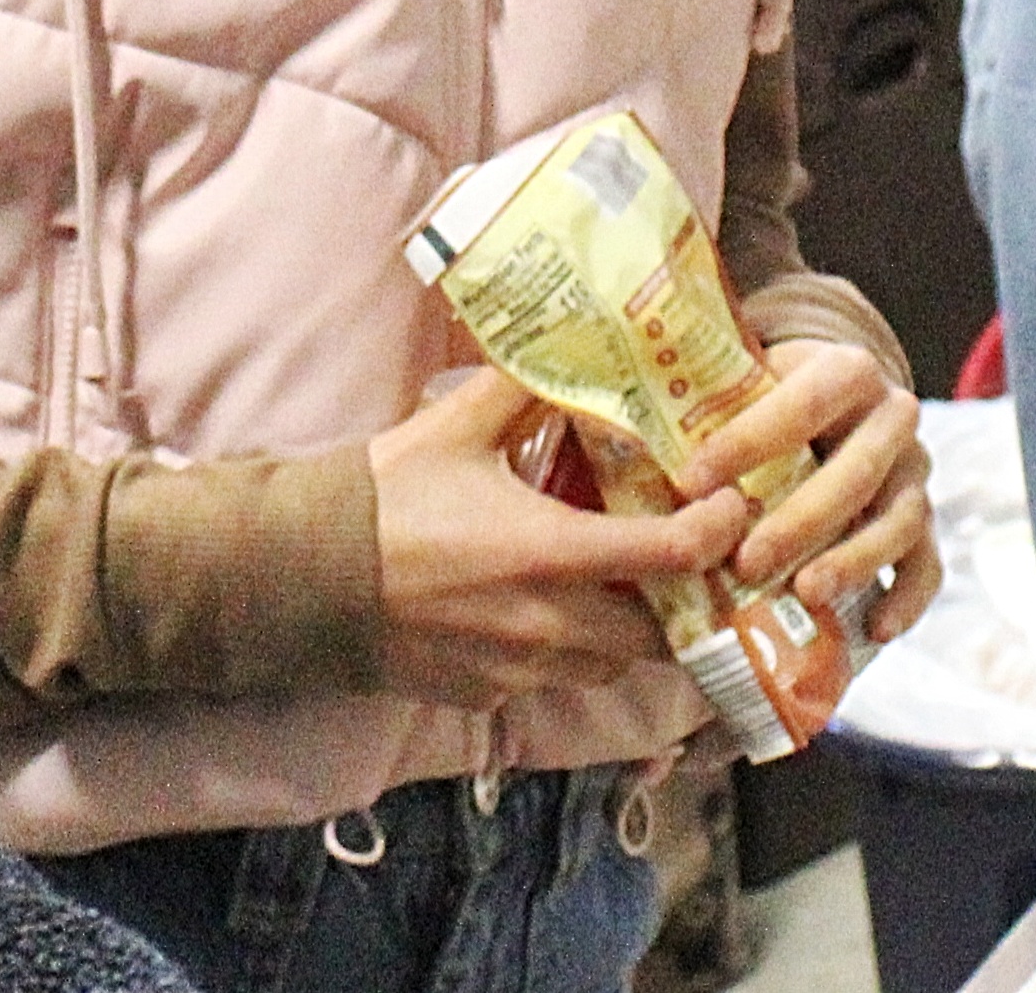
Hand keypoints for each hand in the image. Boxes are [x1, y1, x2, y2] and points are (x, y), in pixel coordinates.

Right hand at [367, 369, 750, 709]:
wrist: (302, 577)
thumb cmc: (384, 498)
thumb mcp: (457, 426)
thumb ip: (527, 385)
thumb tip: (578, 338)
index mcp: (549, 554)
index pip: (672, 557)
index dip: (718, 534)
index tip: (732, 509)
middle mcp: (545, 626)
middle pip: (659, 636)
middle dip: (681, 602)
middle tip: (683, 560)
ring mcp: (516, 671)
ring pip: (608, 666)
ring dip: (624, 632)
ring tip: (618, 586)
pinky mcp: (484, 697)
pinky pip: (550, 682)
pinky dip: (563, 652)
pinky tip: (542, 612)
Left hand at [675, 337, 939, 646]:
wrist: (826, 412)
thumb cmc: (762, 405)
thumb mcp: (739, 385)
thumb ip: (701, 404)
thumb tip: (616, 435)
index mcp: (848, 370)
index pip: (808, 401)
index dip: (750, 440)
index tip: (690, 483)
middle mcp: (893, 417)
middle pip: (858, 470)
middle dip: (800, 520)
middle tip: (745, 562)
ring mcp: (915, 474)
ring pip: (898, 521)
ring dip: (853, 561)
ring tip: (805, 595)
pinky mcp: (926, 526)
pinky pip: (929, 566)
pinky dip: (906, 600)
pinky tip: (873, 630)